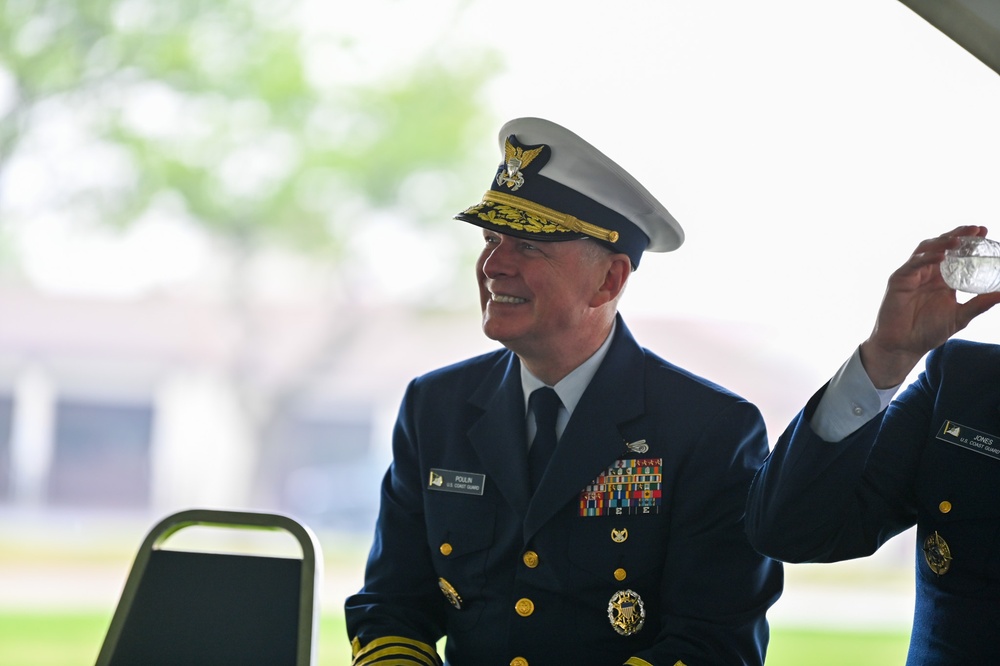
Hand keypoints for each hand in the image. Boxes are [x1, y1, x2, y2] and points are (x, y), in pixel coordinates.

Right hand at [860, 225, 999, 387]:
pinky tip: (941, 257)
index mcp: (942, 279)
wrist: (904, 346)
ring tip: (959, 240)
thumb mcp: (961, 316)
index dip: (968, 241)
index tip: (985, 231)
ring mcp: (912, 274)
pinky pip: (913, 264)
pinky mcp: (899, 280)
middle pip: (942, 245)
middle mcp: (927, 273)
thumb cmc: (929, 332)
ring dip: (942, 242)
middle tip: (975, 229)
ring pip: (926, 249)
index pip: (956, 253)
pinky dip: (927, 258)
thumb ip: (981, 303)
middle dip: (958, 234)